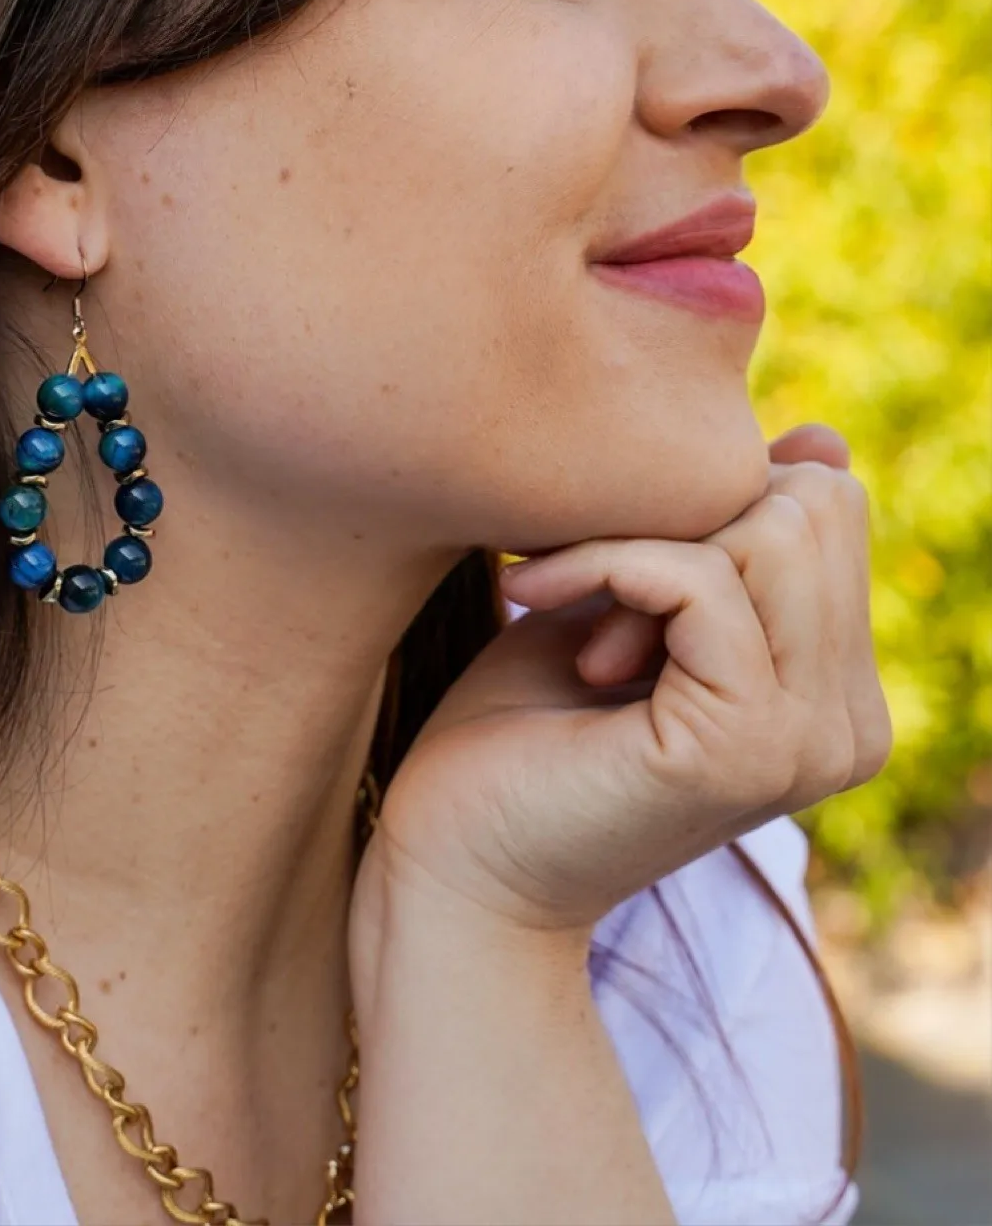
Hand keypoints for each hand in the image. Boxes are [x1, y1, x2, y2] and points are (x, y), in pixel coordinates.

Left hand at [353, 423, 890, 937]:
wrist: (454, 865)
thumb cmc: (524, 730)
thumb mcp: (637, 601)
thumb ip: (727, 534)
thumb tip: (825, 439)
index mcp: (839, 693)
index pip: (831, 507)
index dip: (712, 508)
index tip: (617, 581)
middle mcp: (851, 724)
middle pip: (814, 508)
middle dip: (688, 520)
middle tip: (595, 605)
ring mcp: (809, 742)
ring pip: (772, 531)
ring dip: (642, 545)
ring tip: (578, 626)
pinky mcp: (744, 746)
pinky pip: (698, 578)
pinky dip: (599, 562)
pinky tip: (527, 599)